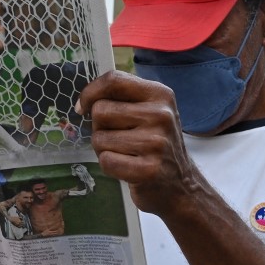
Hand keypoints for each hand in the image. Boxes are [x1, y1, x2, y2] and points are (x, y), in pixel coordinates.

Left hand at [76, 71, 194, 216]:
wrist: (181, 184)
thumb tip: (83, 103)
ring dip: (104, 149)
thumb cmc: (156, 145)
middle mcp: (161, 114)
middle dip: (100, 127)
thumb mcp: (150, 111)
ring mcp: (157, 142)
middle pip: (100, 111)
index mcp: (160, 94)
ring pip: (99, 138)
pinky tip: (128, 168)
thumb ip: (122, 98)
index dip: (90, 92)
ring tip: (126, 154)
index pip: (113, 80)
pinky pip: (106, 161)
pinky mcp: (149, 169)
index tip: (83, 107)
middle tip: (119, 139)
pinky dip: (110, 167)